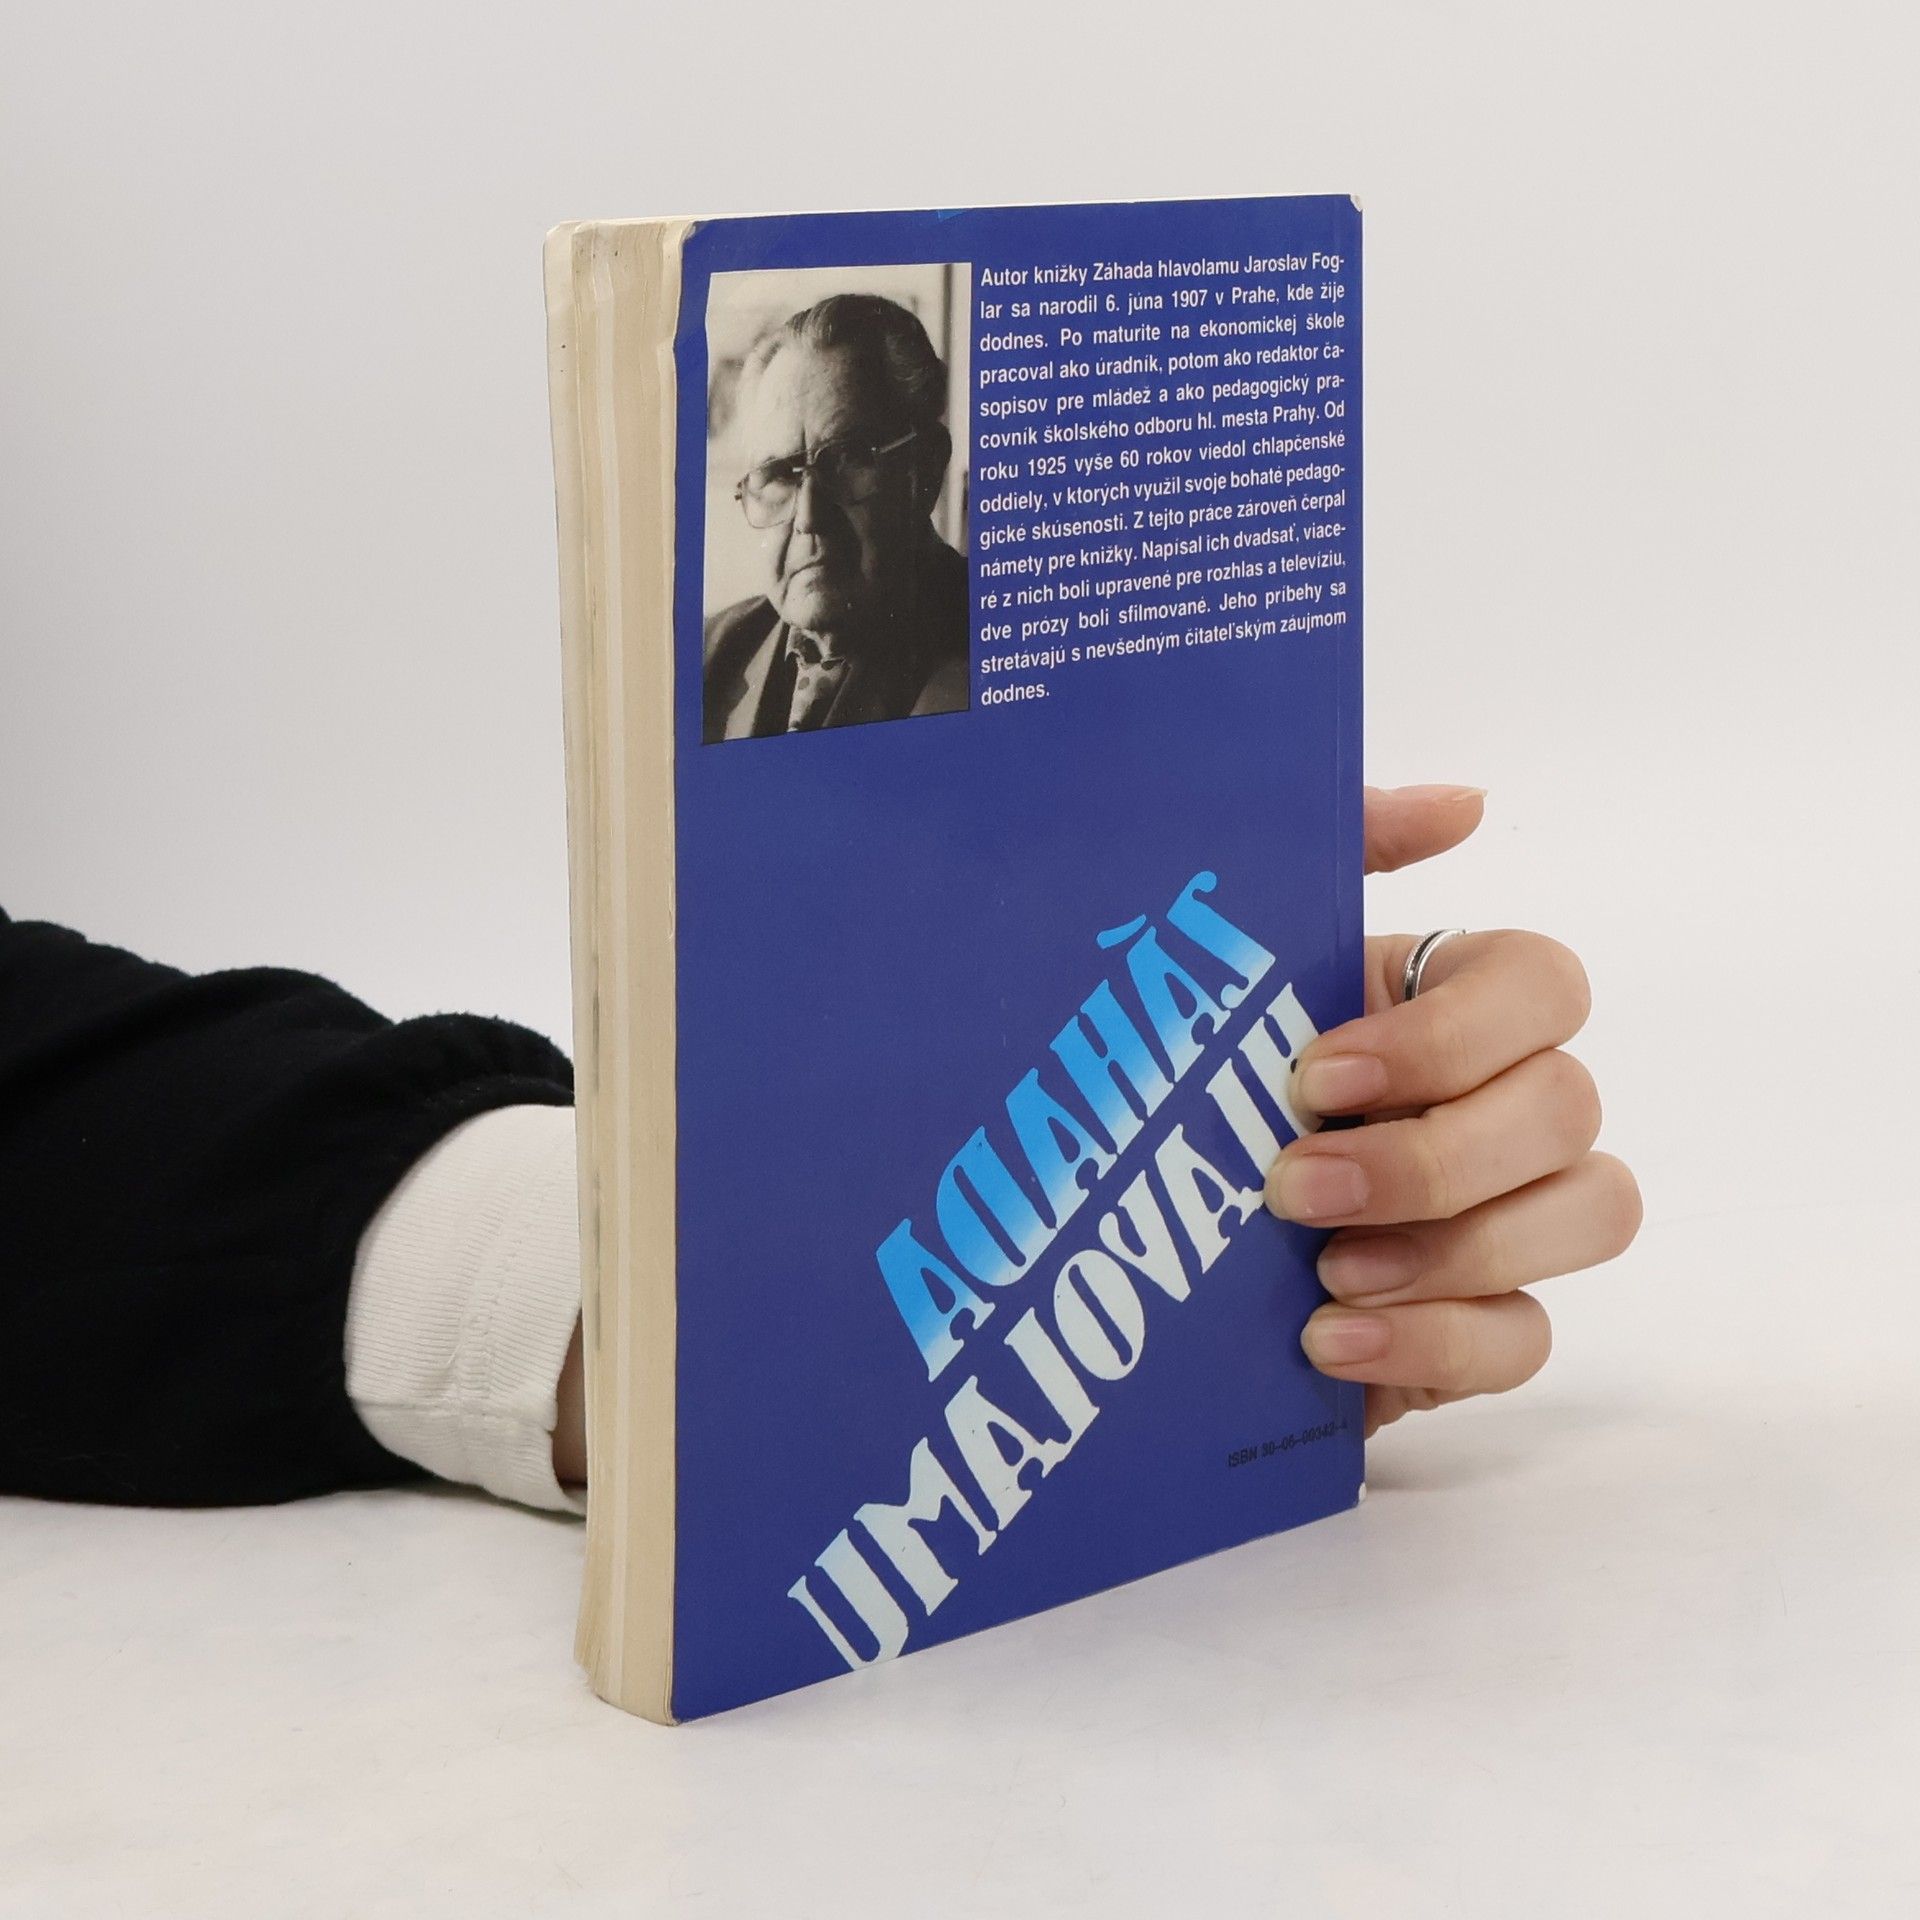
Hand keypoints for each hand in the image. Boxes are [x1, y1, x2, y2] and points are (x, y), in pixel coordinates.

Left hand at [1265, 784, 1641, 1436]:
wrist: (1143, 1225)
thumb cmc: (1210, 1075)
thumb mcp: (1243, 956)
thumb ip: (1345, 850)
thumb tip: (1466, 800)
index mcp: (1457, 1004)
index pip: (1543, 986)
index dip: (1449, 1035)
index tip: (1316, 1075)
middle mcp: (1511, 1101)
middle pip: (1569, 1108)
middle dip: (1431, 1157)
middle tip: (1291, 1186)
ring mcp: (1518, 1214)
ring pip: (1592, 1213)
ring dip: (1456, 1248)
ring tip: (1324, 1274)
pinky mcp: (1488, 1320)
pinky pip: (1528, 1338)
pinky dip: (1435, 1343)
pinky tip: (1329, 1345)